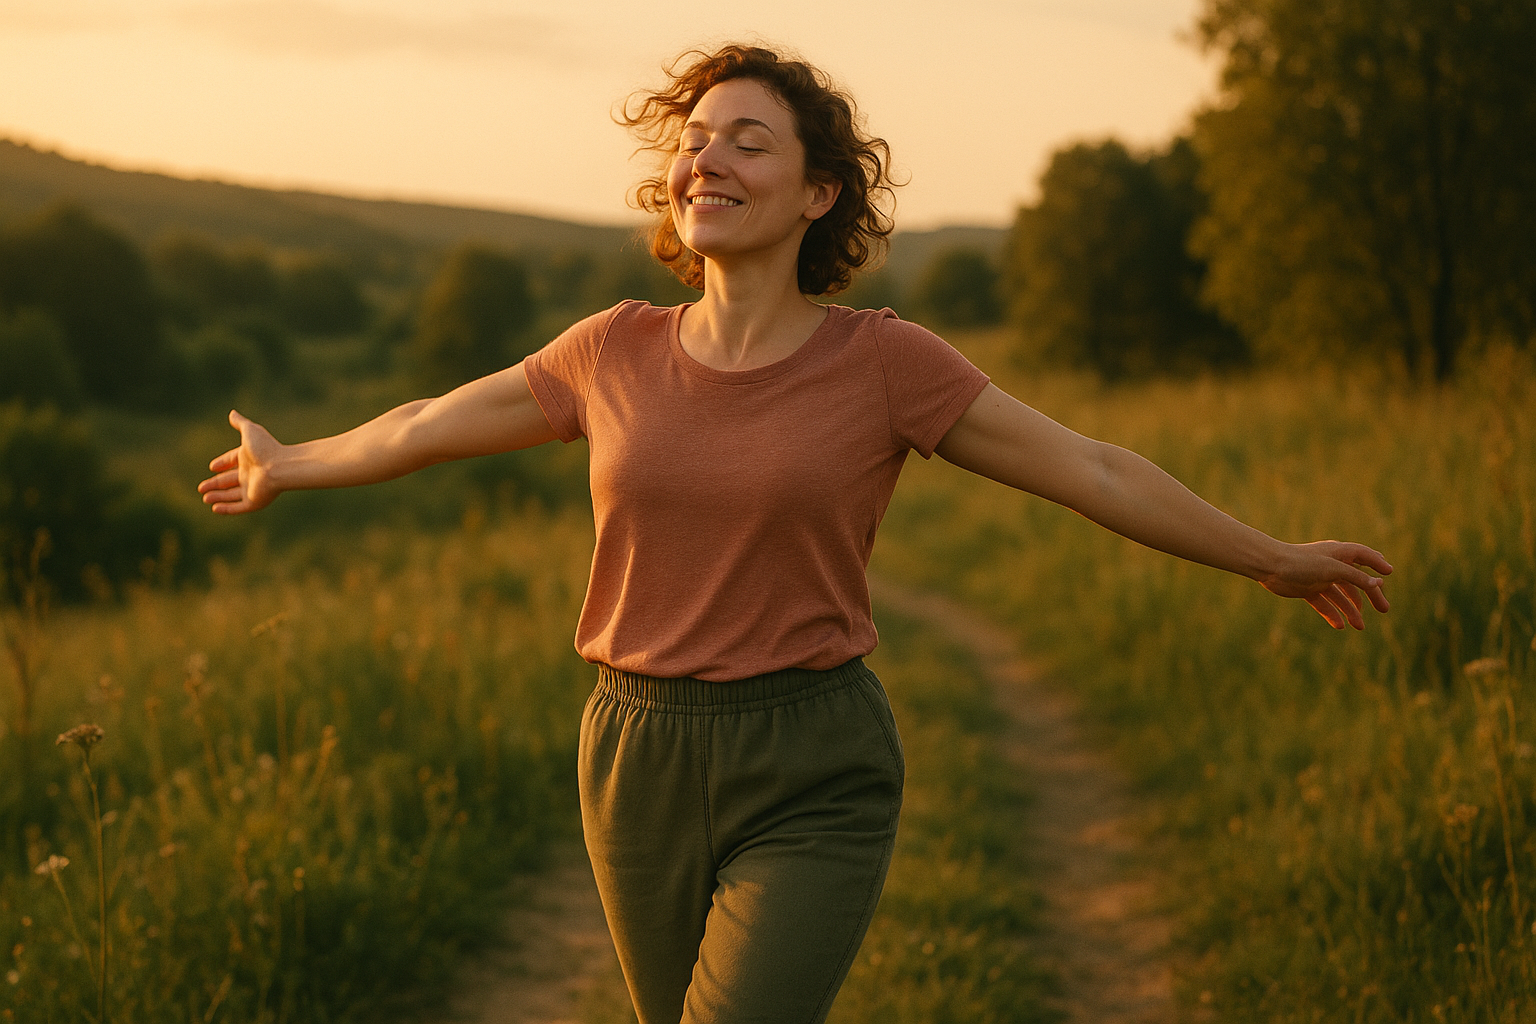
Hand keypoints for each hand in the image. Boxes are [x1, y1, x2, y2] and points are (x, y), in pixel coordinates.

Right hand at [197, 410, 283, 514]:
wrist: (281, 467)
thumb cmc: (266, 448)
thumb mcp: (250, 431)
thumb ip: (240, 423)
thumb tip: (232, 413)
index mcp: (249, 458)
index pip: (233, 461)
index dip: (223, 463)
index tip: (212, 466)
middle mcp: (251, 474)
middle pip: (230, 480)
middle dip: (215, 484)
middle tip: (201, 488)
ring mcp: (253, 489)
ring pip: (232, 495)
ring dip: (218, 496)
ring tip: (205, 498)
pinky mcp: (254, 501)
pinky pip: (238, 507)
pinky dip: (227, 509)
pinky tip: (215, 509)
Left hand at [1258, 541, 1392, 629]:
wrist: (1270, 567)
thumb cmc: (1302, 562)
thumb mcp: (1333, 569)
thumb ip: (1356, 577)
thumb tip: (1378, 584)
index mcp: (1339, 553)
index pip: (1364, 556)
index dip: (1377, 563)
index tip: (1389, 573)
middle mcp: (1331, 565)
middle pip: (1357, 581)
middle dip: (1371, 595)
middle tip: (1384, 609)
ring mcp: (1320, 578)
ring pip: (1341, 596)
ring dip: (1352, 610)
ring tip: (1360, 626)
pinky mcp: (1308, 590)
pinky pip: (1324, 604)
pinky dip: (1332, 613)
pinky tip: (1340, 625)